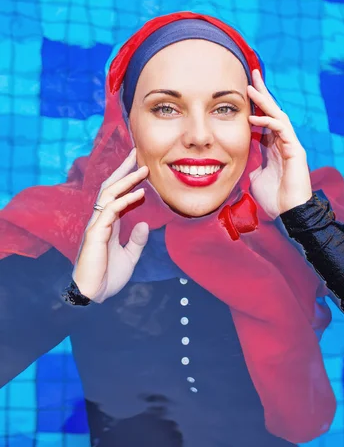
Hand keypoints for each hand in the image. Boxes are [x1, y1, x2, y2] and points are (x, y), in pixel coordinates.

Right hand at [72, 148, 148, 302]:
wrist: (93, 295)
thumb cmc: (107, 277)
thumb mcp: (129, 257)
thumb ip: (137, 241)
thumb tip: (146, 224)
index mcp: (108, 224)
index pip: (116, 194)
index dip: (126, 178)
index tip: (139, 164)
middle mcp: (100, 220)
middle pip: (109, 187)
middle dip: (123, 168)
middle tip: (137, 152)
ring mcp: (96, 225)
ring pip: (109, 194)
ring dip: (126, 180)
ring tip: (142, 168)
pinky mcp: (95, 233)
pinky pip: (110, 211)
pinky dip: (125, 201)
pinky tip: (139, 194)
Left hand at [248, 69, 312, 218]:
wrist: (288, 213)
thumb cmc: (273, 198)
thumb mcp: (254, 176)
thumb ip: (250, 162)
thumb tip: (238, 156)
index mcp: (273, 146)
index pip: (264, 119)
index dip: (256, 104)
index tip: (245, 89)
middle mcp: (283, 142)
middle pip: (273, 111)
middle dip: (263, 93)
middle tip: (253, 74)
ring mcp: (291, 145)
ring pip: (278, 116)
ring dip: (265, 102)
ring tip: (251, 88)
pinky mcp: (295, 151)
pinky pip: (282, 129)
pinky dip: (268, 122)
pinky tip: (255, 117)